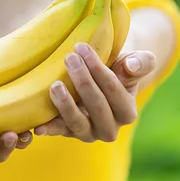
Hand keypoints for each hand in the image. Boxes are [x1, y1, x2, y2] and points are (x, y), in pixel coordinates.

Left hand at [33, 43, 155, 142]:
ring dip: (66, 105)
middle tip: (69, 59)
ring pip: (78, 124)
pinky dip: (49, 129)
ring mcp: (88, 133)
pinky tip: (38, 125)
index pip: (113, 90)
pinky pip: (59, 132)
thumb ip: (141, 62)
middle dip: (83, 82)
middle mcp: (109, 128)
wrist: (101, 77)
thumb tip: (131, 66)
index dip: (99, 69)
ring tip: (55, 85)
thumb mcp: (133, 61)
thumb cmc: (118, 66)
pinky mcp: (69, 132)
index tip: (82, 48)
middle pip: (97, 107)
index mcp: (127, 112)